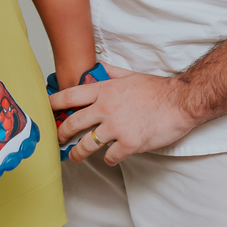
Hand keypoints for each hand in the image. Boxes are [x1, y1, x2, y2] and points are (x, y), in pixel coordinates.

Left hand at [51, 66, 196, 164]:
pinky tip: (110, 157)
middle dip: (61, 133)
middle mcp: (106, 108)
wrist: (180, 102)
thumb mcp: (130, 75)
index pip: (70, 96)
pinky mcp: (129, 144)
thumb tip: (99, 67)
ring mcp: (116, 127)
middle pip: (72, 123)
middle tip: (58, 138)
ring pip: (86, 144)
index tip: (45, 109)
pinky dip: (108, 158)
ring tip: (74, 156)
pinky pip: (109, 156)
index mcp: (105, 90)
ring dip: (77, 153)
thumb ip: (111, 72)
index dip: (54, 103)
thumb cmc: (157, 90)